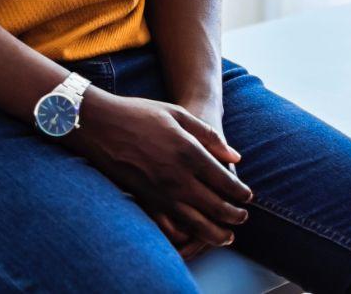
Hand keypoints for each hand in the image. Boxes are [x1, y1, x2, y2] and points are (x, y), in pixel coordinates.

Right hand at [149, 103, 244, 261]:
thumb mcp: (180, 114)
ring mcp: (158, 193)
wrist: (101, 125)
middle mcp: (176, 177)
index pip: (223, 180)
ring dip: (214, 232)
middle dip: (232, 215)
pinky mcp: (143, 201)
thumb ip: (209, 136)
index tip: (248, 196)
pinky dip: (184, 235)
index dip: (239, 191)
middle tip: (243, 218)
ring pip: (193, 223)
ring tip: (226, 236)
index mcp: (189, 152)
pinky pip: (167, 226)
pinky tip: (192, 236)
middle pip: (213, 206)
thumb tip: (235, 156)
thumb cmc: (142, 114)